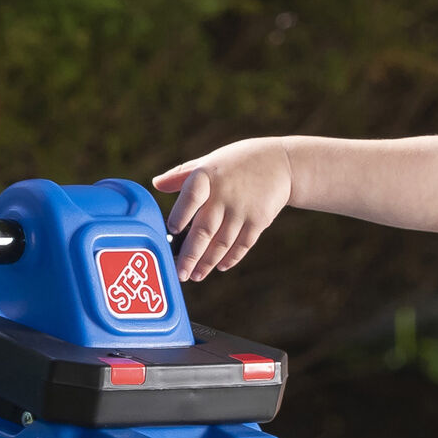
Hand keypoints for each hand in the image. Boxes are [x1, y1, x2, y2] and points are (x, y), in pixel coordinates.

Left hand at [152, 138, 293, 281]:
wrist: (281, 164)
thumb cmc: (238, 162)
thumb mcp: (210, 161)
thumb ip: (182, 175)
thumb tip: (156, 184)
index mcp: (207, 176)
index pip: (190, 197)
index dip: (180, 215)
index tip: (171, 231)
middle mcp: (224, 194)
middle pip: (204, 230)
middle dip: (190, 255)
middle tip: (180, 274)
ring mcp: (242, 210)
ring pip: (222, 243)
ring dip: (207, 262)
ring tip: (195, 276)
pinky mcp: (259, 221)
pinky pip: (242, 245)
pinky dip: (230, 258)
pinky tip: (219, 267)